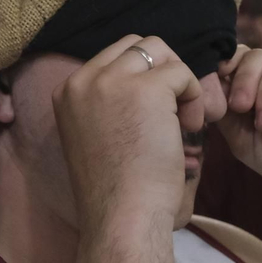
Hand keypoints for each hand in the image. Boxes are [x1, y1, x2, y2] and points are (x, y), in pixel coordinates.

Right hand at [52, 36, 206, 228]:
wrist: (121, 217)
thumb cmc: (114, 190)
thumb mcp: (94, 135)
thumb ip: (106, 104)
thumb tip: (147, 83)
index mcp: (67, 91)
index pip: (112, 56)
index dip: (141, 78)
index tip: (152, 114)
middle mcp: (84, 79)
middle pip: (135, 46)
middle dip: (161, 72)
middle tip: (173, 113)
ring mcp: (113, 81)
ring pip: (158, 51)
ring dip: (178, 80)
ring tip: (184, 120)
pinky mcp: (146, 90)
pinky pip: (181, 74)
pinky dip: (193, 96)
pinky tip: (189, 128)